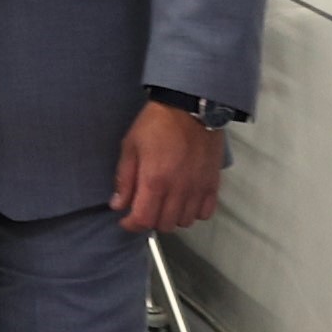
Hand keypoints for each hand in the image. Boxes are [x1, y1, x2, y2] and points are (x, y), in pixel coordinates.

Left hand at [114, 100, 229, 235]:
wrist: (190, 107)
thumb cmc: (156, 123)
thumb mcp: (130, 146)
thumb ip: (124, 179)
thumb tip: (118, 205)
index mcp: (155, 181)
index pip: (143, 219)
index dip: (131, 224)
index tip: (126, 220)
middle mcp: (178, 190)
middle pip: (164, 225)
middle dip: (150, 220)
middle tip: (145, 207)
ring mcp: (198, 188)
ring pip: (185, 221)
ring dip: (172, 217)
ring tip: (164, 204)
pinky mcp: (213, 183)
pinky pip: (205, 212)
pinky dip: (194, 212)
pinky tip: (185, 201)